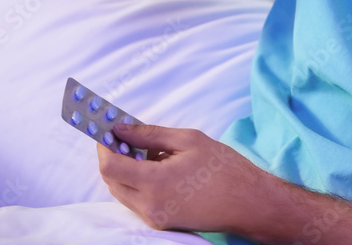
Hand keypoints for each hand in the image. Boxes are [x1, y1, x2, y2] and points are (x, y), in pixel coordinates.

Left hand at [97, 123, 263, 232]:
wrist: (248, 202)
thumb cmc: (223, 168)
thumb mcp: (189, 140)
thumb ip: (150, 134)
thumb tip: (120, 128)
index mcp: (155, 182)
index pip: (109, 166)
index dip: (103, 146)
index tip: (106, 130)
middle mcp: (149, 205)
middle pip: (111, 181)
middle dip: (112, 157)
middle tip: (125, 137)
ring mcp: (154, 217)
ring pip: (122, 192)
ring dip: (125, 170)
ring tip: (148, 152)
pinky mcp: (161, 222)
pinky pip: (136, 201)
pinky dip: (138, 182)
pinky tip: (159, 168)